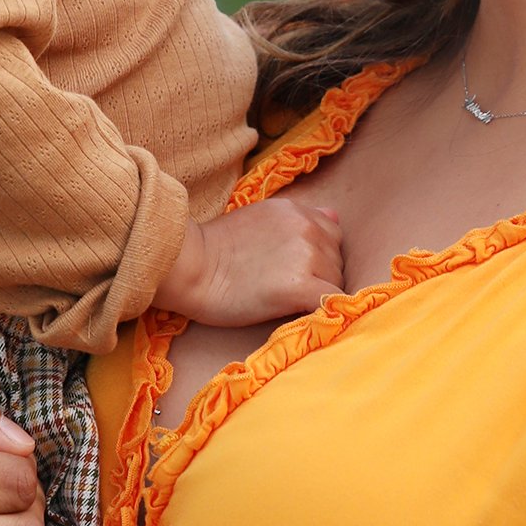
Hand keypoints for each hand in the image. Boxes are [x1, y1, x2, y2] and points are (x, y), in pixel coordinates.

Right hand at [157, 199, 342, 326]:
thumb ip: (300, 218)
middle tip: (287, 289)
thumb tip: (335, 216)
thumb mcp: (261, 217)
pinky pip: (333, 302)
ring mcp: (306, 255)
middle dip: (321, 275)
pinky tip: (305, 315)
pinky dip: (326, 311)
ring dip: (319, 293)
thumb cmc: (215, 249)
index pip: (332, 234)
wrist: (189, 268)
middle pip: (337, 259)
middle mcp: (306, 227)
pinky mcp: (299, 286)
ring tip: (286, 301)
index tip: (298, 270)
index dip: (319, 255)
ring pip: (336, 281)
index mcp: (296, 211)